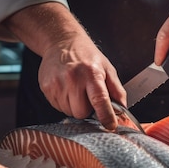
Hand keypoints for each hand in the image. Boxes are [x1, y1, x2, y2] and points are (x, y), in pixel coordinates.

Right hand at [3, 2, 125, 129]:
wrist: (61, 42)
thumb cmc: (87, 56)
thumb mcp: (107, 68)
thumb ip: (117, 90)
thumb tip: (122, 111)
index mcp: (91, 73)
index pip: (100, 100)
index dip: (106, 116)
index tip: (111, 125)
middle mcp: (72, 78)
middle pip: (81, 112)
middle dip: (87, 109)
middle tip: (88, 96)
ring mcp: (57, 83)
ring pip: (69, 112)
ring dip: (75, 106)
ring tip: (76, 90)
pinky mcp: (46, 88)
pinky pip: (58, 108)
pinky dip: (65, 103)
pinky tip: (66, 89)